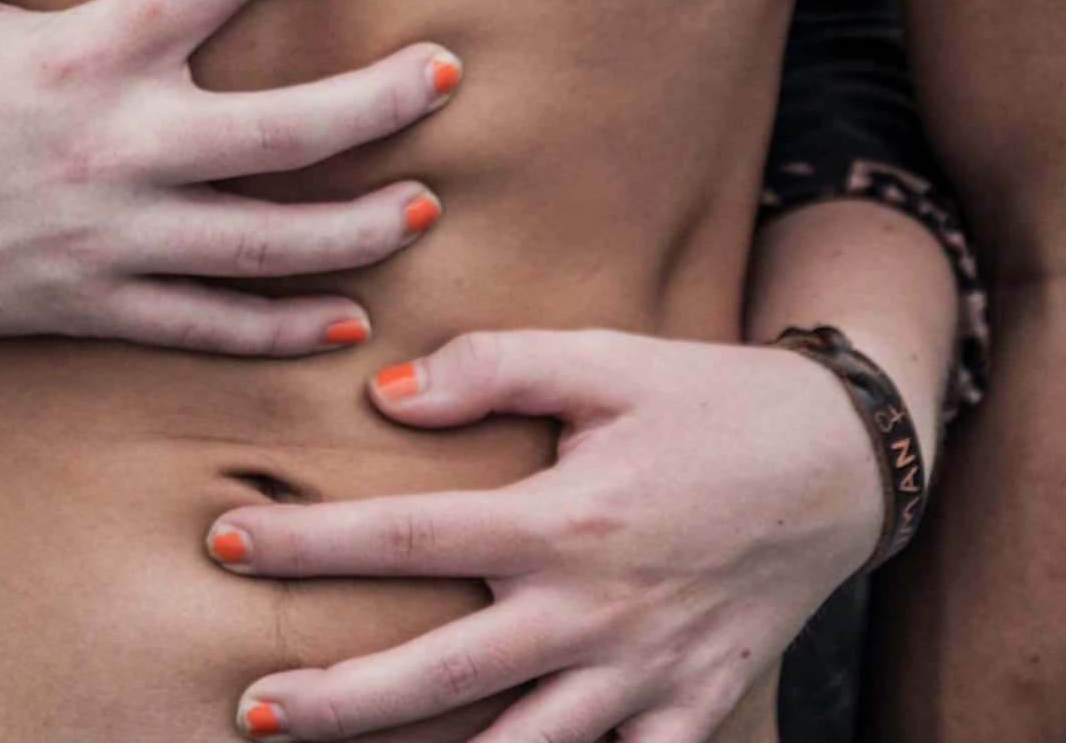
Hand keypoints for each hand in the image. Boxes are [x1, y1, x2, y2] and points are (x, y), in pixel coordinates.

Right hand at [0, 0, 458, 349]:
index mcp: (79, 56)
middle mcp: (115, 152)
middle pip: (284, 130)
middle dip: (379, 101)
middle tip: (447, 75)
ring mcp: (112, 241)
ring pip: (268, 243)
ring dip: (357, 229)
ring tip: (424, 208)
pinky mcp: (96, 306)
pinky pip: (211, 327)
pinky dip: (284, 331)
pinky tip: (348, 323)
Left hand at [204, 329, 884, 741]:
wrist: (844, 458)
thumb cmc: (711, 401)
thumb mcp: (607, 358)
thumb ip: (495, 366)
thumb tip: (386, 396)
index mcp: (564, 519)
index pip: (406, 536)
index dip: (306, 543)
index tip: (221, 540)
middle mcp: (595, 611)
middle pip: (439, 672)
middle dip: (333, 699)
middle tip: (246, 710)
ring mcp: (646, 673)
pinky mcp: (694, 705)